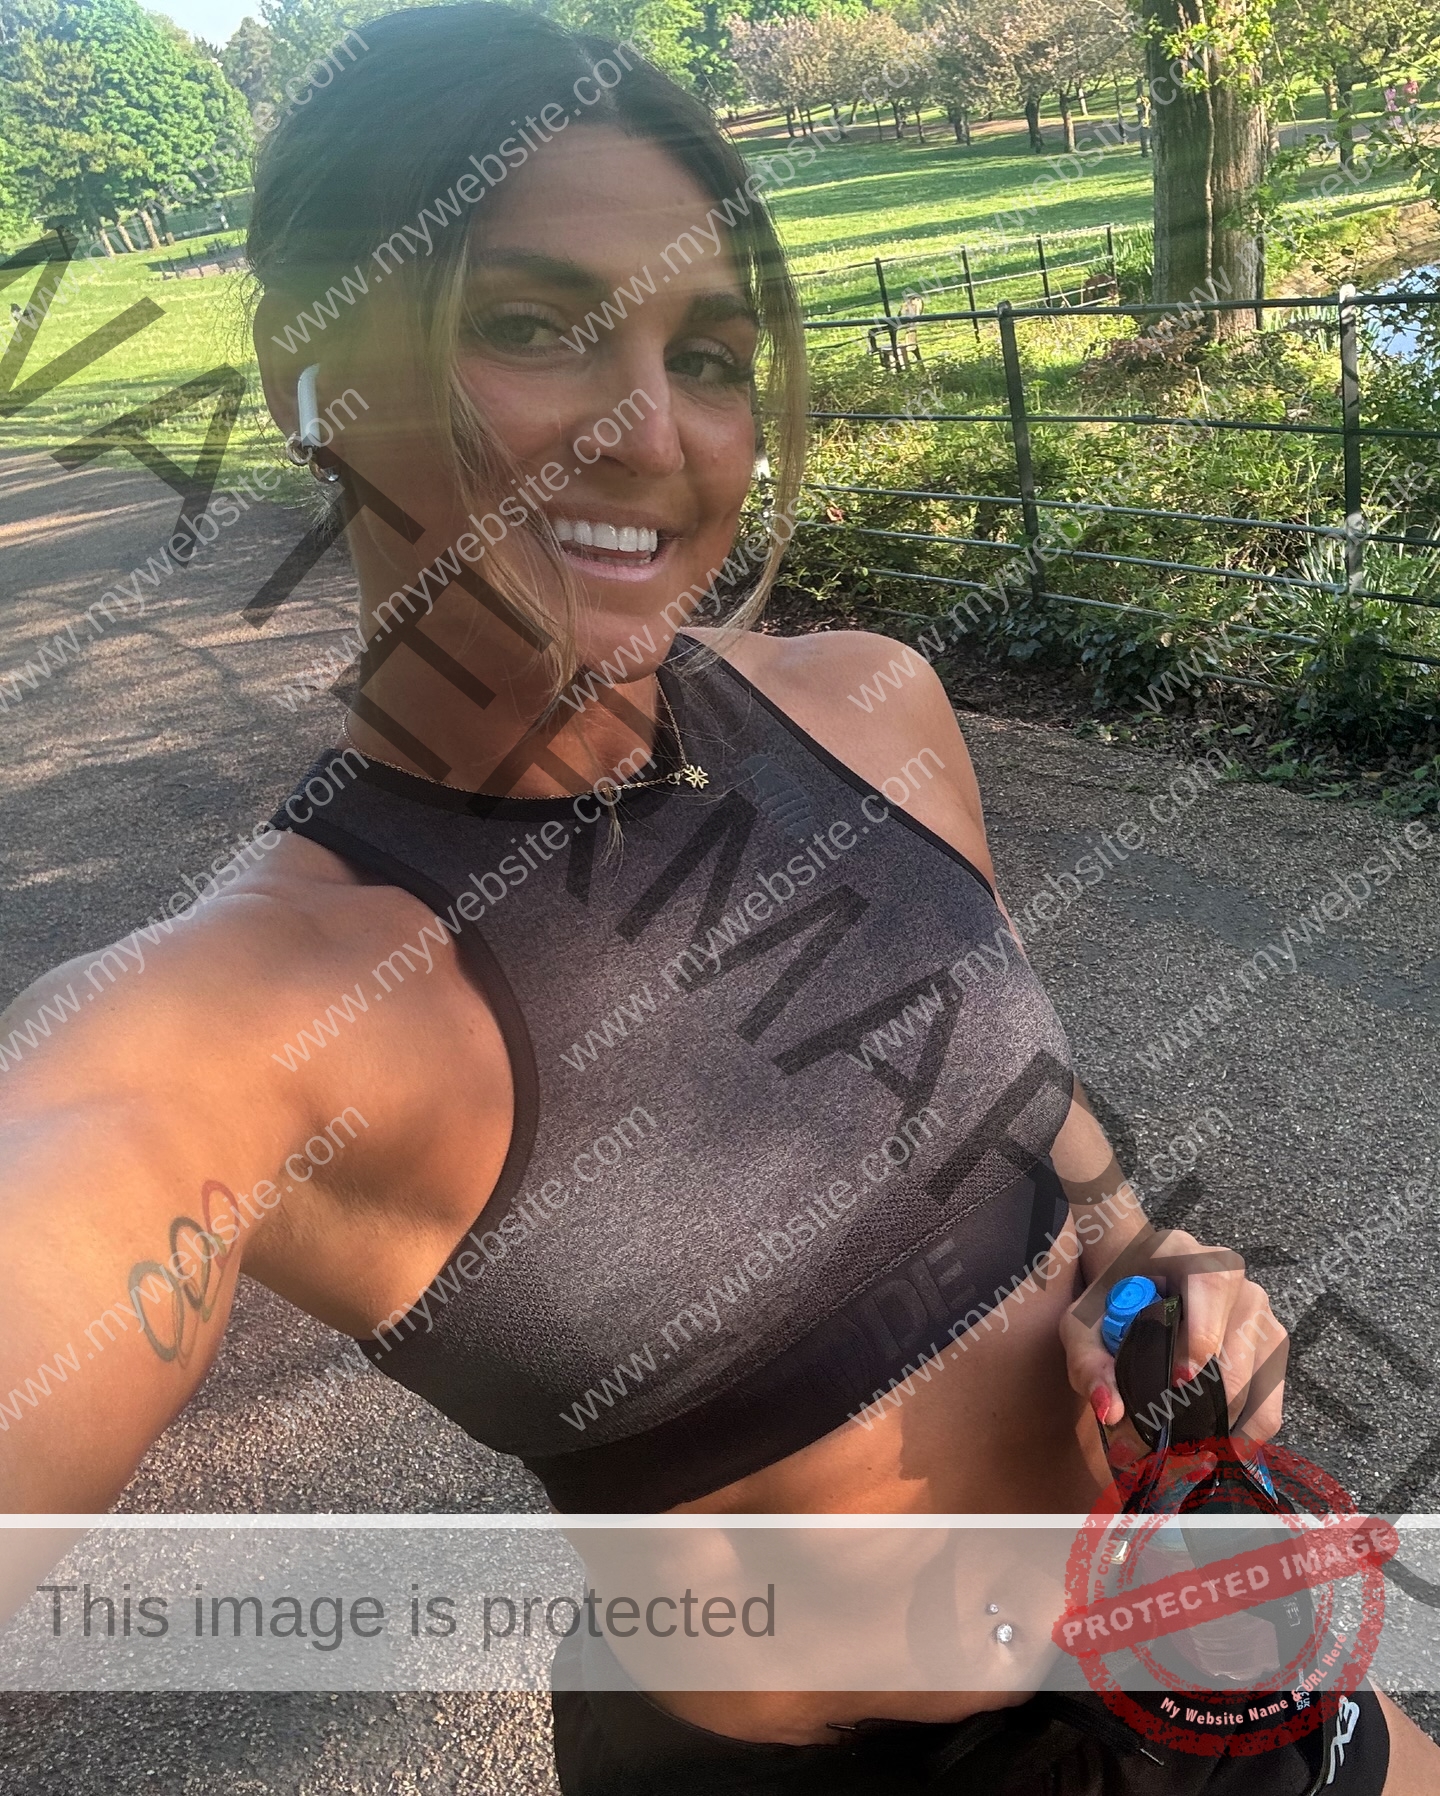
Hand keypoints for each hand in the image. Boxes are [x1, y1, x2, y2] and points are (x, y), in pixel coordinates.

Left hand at [1059, 1228, 1287, 1444]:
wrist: (1131, 1279)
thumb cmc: (1109, 1298)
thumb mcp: (1082, 1324)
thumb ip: (1088, 1363)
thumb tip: (1111, 1412)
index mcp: (1184, 1253)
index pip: (1209, 1286)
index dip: (1201, 1336)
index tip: (1178, 1381)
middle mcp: (1231, 1274)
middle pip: (1242, 1337)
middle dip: (1213, 1393)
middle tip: (1180, 1432)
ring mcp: (1257, 1306)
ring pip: (1263, 1368)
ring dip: (1234, 1415)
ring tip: (1199, 1446)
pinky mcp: (1268, 1338)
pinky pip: (1273, 1389)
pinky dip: (1254, 1423)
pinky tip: (1228, 1446)